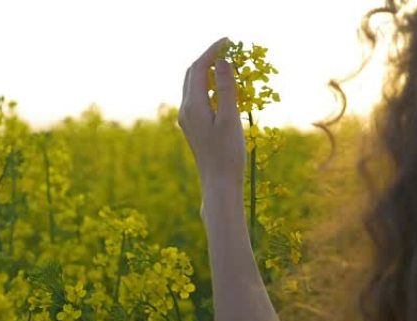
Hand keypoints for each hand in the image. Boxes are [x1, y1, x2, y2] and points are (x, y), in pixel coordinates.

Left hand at [178, 37, 244, 190]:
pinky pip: (197, 97)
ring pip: (193, 85)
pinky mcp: (192, 126)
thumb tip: (223, 61)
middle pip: (192, 74)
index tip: (229, 40)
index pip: (199, 68)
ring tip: (228, 63)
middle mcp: (185, 110)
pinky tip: (222, 88)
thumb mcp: (230, 119)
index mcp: (193, 106)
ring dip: (208, 71)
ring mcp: (187, 118)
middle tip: (230, 48)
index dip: (212, 51)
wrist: (218, 183)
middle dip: (208, 58)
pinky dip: (208, 85)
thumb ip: (227, 89)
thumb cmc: (227, 154)